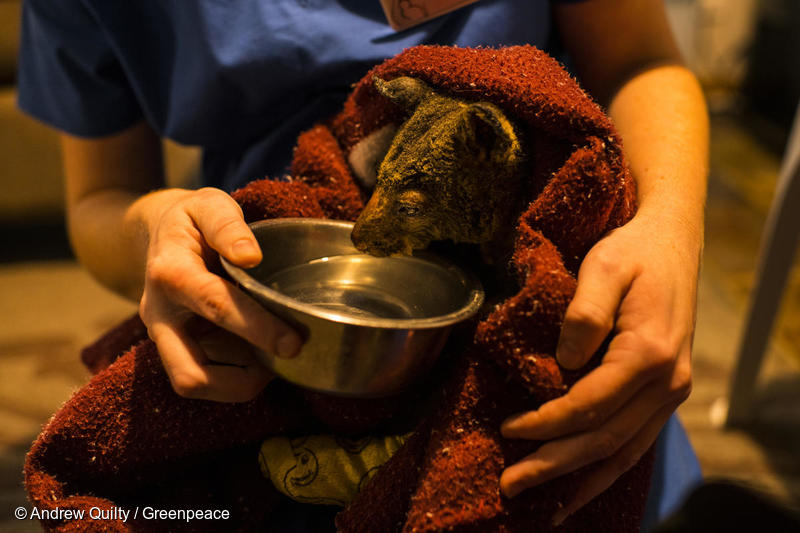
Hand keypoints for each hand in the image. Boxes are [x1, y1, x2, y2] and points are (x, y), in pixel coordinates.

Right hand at [138, 187, 301, 401]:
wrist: (158, 232)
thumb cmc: (192, 220)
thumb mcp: (208, 205)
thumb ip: (228, 226)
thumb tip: (250, 256)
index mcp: (171, 274)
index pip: (216, 307)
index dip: (257, 329)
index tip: (294, 343)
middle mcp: (159, 314)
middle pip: (189, 374)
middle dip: (239, 382)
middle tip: (282, 364)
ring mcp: (163, 336)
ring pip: (192, 384)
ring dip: (237, 383)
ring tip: (272, 359)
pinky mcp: (174, 347)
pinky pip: (201, 376)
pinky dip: (233, 376)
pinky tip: (257, 354)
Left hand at [498, 209, 698, 523]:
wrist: (671, 245)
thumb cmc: (633, 253)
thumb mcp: (604, 267)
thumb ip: (584, 313)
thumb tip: (564, 362)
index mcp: (649, 353)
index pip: (590, 405)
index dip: (547, 423)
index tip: (509, 429)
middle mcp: (666, 383)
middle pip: (605, 439)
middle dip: (554, 464)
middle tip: (510, 484)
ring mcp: (670, 393)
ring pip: (623, 451)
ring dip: (580, 479)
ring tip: (544, 506)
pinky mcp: (664, 394)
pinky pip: (635, 444)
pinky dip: (608, 470)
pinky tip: (582, 488)